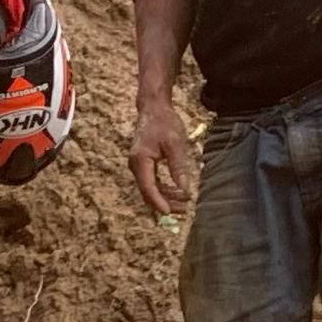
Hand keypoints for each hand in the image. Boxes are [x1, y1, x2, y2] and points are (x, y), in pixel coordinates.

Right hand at [132, 93, 196, 218]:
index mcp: (141, 160)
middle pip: (148, 192)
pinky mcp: (144, 165)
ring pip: (151, 189)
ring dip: (167, 197)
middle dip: (166, 203)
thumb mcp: (175, 143)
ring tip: (185, 202)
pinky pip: (152, 182)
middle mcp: (136, 165)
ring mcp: (138, 166)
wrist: (153, 108)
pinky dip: (164, 189)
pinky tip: (178, 191)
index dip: (158, 202)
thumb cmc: (164, 122)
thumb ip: (178, 167)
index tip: (169, 213)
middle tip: (184, 210)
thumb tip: (185, 189)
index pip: (148, 188)